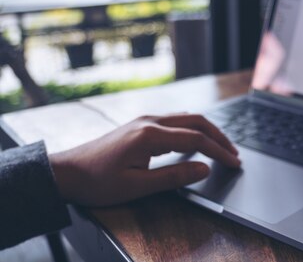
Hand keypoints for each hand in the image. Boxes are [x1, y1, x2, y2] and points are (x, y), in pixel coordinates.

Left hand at [49, 114, 239, 206]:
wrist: (65, 172)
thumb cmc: (97, 182)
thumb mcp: (136, 187)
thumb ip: (174, 177)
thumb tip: (205, 169)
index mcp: (150, 135)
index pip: (196, 139)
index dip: (219, 151)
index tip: (234, 164)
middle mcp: (150, 121)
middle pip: (197, 121)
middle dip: (220, 137)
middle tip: (235, 154)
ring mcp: (145, 120)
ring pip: (187, 118)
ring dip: (208, 131)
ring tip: (222, 147)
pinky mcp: (141, 124)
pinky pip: (176, 121)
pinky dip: (194, 129)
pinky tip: (198, 141)